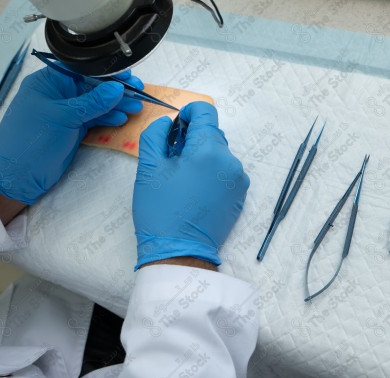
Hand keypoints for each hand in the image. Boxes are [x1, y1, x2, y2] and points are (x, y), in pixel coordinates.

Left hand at [0, 67, 143, 204]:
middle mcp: (58, 94)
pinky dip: (108, 119)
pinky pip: (94, 119)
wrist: (20, 174)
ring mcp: (66, 112)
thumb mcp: (65, 116)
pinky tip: (121, 119)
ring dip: (116, 106)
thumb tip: (117, 88)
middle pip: (92, 87)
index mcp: (49, 82)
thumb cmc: (33, 140)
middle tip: (138, 92)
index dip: (105, 73)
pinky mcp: (73, 128)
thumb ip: (93, 102)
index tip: (127, 75)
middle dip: (115, 91)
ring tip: (135, 108)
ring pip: (96, 104)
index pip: (82, 71)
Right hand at [133, 101, 249, 268]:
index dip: (188, 112)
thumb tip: (169, 123)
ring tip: (183, 178)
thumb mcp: (148, 167)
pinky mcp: (240, 196)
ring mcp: (239, 180)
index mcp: (209, 150)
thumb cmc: (161, 211)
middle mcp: (231, 162)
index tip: (176, 127)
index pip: (206, 111)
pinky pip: (226, 172)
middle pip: (213, 133)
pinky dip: (211, 173)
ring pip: (219, 154)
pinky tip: (195, 191)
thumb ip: (156, 134)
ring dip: (202, 156)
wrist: (180, 253)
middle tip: (172, 158)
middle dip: (192, 138)